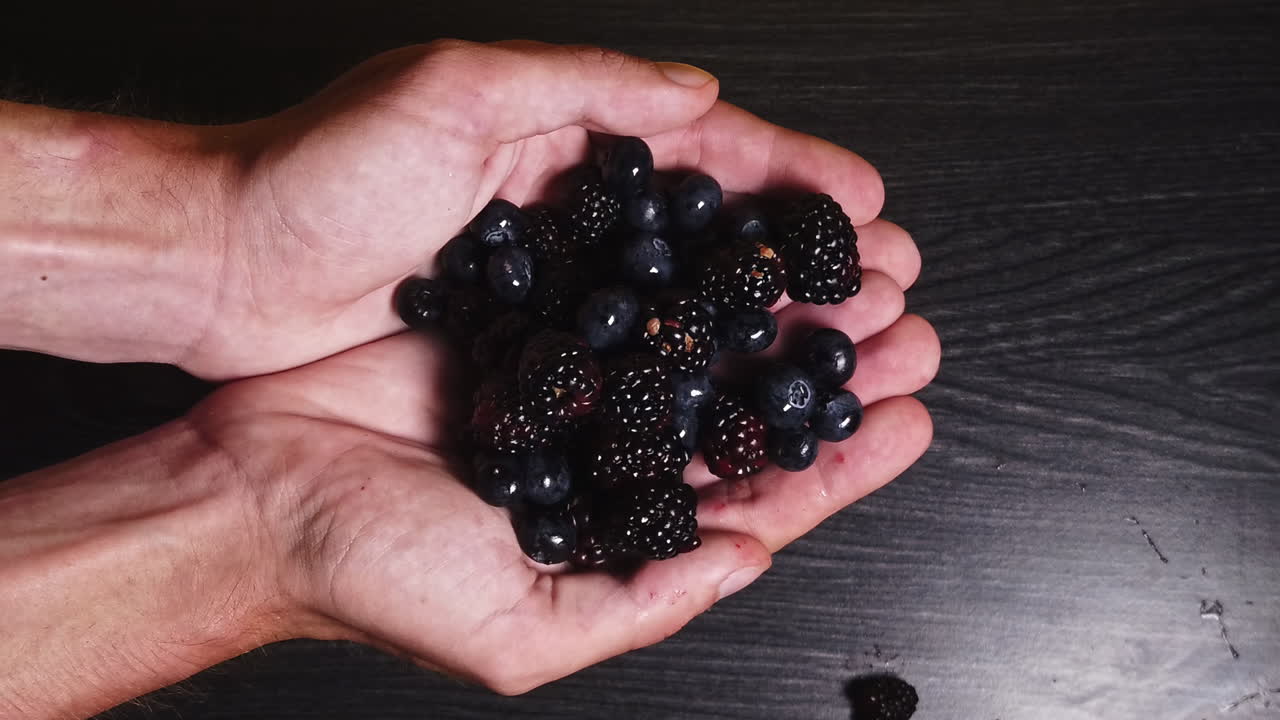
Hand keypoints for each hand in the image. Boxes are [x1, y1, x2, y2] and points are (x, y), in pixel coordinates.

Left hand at [187, 39, 915, 377]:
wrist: (221, 265)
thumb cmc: (316, 171)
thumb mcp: (449, 91)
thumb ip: (581, 85)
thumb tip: (697, 92)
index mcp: (564, 139)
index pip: (707, 153)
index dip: (793, 177)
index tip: (868, 204)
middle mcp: (568, 214)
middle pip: (712, 238)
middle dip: (803, 262)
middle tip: (884, 289)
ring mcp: (548, 288)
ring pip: (679, 307)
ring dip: (760, 327)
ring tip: (835, 351)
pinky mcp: (516, 352)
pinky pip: (620, 363)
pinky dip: (679, 377)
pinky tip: (728, 399)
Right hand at [190, 241, 937, 692]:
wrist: (257, 488)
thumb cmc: (372, 573)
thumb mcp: (519, 628)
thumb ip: (639, 603)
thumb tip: (741, 568)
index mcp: (623, 531)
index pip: (759, 496)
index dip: (840, 462)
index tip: (907, 417)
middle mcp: (611, 452)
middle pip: (748, 406)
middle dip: (831, 369)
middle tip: (905, 326)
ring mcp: (575, 381)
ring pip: (703, 338)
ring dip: (776, 308)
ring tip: (852, 275)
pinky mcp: (531, 320)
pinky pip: (625, 287)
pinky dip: (686, 265)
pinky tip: (735, 240)